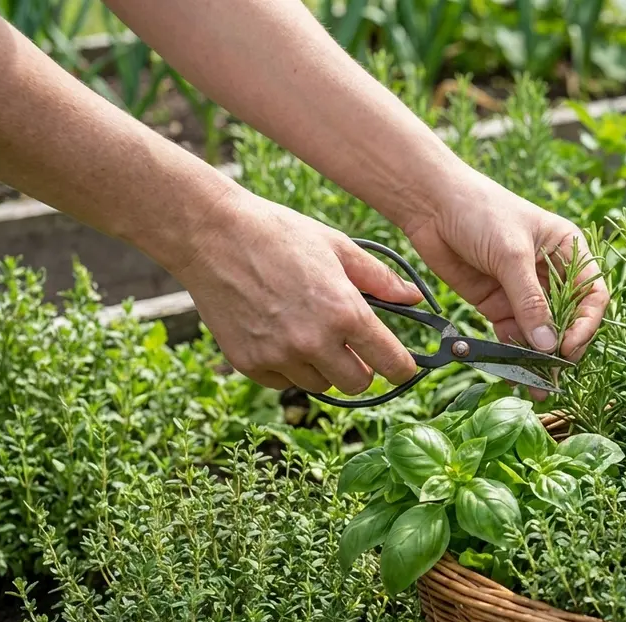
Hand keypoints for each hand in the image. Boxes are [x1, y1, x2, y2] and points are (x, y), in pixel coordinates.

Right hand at [171, 191, 423, 393]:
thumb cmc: (279, 234)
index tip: (403, 367)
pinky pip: (284, 381)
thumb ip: (380, 279)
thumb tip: (413, 299)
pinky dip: (289, 366)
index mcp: (345, 312)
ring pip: (320, 385)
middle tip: (353, 346)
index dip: (403, 368)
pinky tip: (281, 334)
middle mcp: (314, 341)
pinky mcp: (249, 363)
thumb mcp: (339, 247)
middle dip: (362, 368)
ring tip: (310, 332)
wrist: (212, 235)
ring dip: (324, 367)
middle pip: (357, 384)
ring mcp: (279, 356)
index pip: (391, 363)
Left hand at [404, 168, 608, 360]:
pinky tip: (513, 374)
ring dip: (539, 360)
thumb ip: (530, 301)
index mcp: (567, 250)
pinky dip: (513, 355)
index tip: (568, 347)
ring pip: (540, 333)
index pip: (592, 295)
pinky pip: (512, 335)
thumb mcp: (511, 255)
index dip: (586, 324)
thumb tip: (549, 346)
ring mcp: (522, 291)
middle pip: (568, 319)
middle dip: (563, 349)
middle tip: (555, 377)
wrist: (430, 205)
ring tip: (536, 388)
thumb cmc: (481, 212)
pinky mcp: (496, 303)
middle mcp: (551, 273)